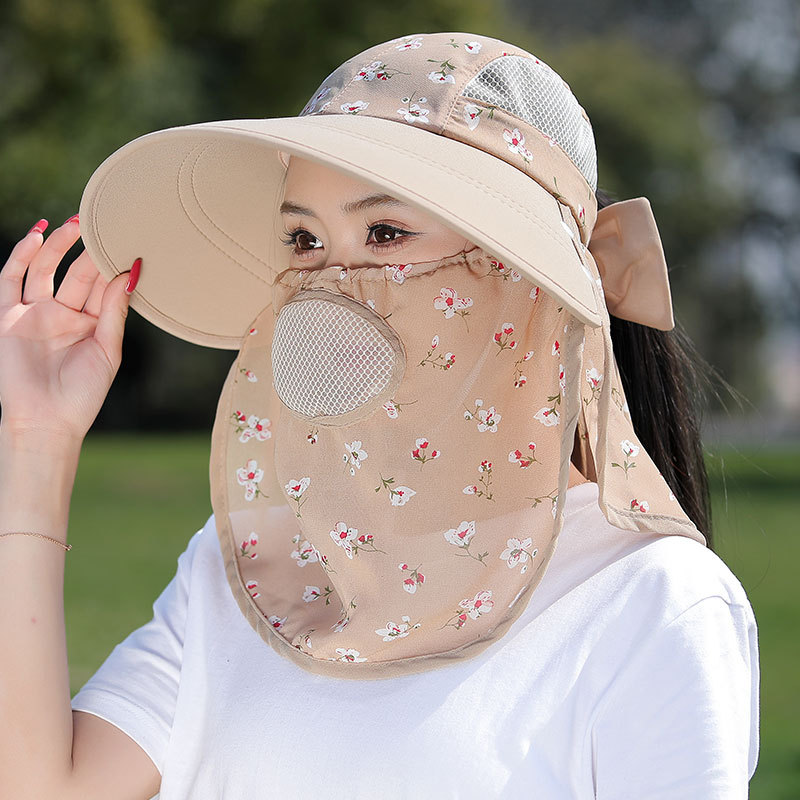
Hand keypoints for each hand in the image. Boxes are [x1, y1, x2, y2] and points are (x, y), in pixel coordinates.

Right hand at [0, 217, 137, 441]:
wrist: (47, 421)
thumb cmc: (83, 393)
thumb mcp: (108, 350)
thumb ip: (116, 311)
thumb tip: (132, 272)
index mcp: (91, 324)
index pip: (103, 287)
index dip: (113, 266)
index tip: (129, 242)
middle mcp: (63, 315)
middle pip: (77, 275)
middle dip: (89, 252)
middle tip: (104, 226)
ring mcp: (34, 314)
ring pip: (45, 270)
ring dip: (58, 246)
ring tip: (75, 224)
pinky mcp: (8, 317)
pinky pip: (11, 280)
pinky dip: (21, 256)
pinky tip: (37, 235)